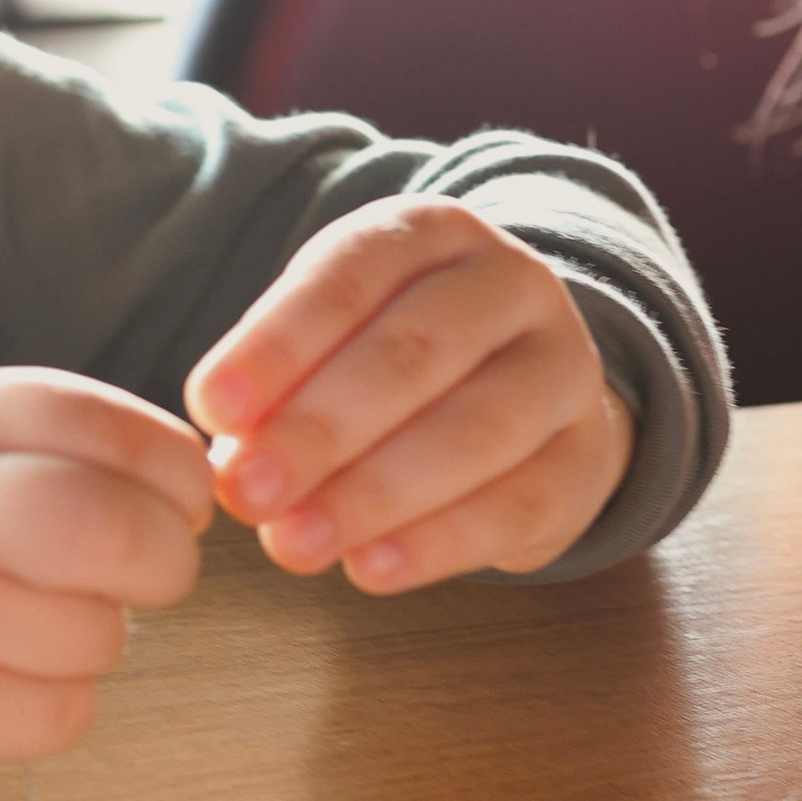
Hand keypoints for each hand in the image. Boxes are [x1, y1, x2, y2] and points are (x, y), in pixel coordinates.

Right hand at [0, 368, 211, 770]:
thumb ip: (72, 434)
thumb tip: (198, 485)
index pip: (98, 426)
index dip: (174, 467)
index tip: (184, 493)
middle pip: (108, 532)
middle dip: (166, 553)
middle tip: (156, 562)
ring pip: (96, 635)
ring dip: (101, 629)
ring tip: (45, 610)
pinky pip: (62, 714)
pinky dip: (64, 696)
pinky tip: (17, 665)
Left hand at [186, 200, 633, 593]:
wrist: (525, 382)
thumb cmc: (390, 351)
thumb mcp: (330, 334)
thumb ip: (279, 381)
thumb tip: (229, 451)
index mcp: (429, 231)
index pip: (349, 275)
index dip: (277, 345)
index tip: (213, 409)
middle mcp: (510, 283)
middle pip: (413, 353)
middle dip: (319, 429)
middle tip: (246, 493)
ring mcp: (564, 366)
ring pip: (476, 430)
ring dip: (374, 495)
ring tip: (294, 545)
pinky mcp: (588, 454)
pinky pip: (519, 503)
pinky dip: (438, 542)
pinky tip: (370, 569)